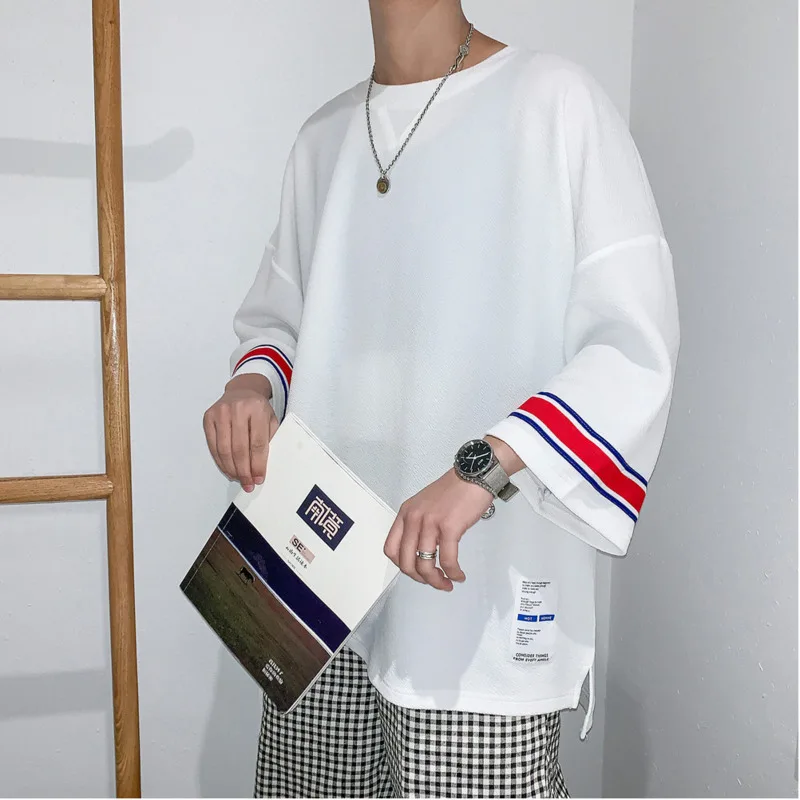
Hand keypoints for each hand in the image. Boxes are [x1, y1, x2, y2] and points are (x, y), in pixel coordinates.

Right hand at [203, 374, 277, 491]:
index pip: (257, 443)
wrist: (242, 391)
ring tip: (238, 478)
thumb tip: (260, 469)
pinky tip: (228, 469)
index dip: (258, 464)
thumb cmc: (258, 409)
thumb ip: (269, 441)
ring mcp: (220, 413)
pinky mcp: (208, 418)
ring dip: (231, 469)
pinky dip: (220, 461)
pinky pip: (213, 446)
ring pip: (224, 449)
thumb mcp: (271, 420)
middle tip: (247, 484)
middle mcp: (237, 409)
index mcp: (257, 409)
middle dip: (244, 471)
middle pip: (239, 449)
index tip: (259, 478)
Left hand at [383, 469, 493, 591]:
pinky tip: (458, 575)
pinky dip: (453, 572)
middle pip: (406, 562)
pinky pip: (447, 560)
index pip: (391, 549)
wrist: (474, 474)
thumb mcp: (426, 505)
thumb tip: (422, 550)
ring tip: (447, 582)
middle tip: (433, 581)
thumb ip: (419, 525)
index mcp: (406, 513)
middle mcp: (413, 518)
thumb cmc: (455, 489)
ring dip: (436, 581)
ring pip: (425, 565)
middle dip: (420, 578)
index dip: (402, 566)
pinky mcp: (449, 527)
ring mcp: (430, 522)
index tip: (415, 571)